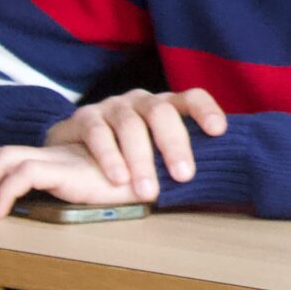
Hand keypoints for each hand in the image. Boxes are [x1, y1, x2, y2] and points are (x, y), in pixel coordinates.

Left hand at [0, 143, 143, 216]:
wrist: (163, 174)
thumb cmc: (133, 186)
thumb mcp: (89, 189)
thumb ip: (64, 190)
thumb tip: (29, 212)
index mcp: (52, 156)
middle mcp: (51, 152)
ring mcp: (58, 157)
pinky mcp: (67, 168)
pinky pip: (23, 175)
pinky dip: (2, 193)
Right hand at [43, 87, 225, 202]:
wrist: (72, 149)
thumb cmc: (129, 153)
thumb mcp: (157, 151)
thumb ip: (180, 156)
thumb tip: (218, 175)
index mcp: (166, 105)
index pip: (191, 98)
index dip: (207, 110)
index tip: (218, 131)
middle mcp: (141, 100)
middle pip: (162, 113)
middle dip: (175, 145)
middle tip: (184, 176)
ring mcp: (112, 106)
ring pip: (130, 126)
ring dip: (142, 160)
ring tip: (148, 191)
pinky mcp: (84, 116)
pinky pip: (98, 133)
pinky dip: (109, 157)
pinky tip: (118, 179)